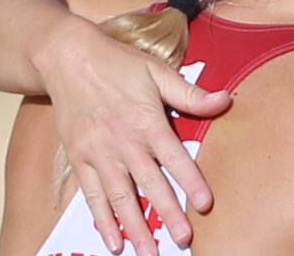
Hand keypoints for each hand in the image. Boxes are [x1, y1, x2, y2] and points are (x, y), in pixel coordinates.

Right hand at [33, 16, 230, 253]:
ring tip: (149, 252)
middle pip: (149, 184)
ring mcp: (99, 153)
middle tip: (183, 240)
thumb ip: (190, 93)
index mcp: (147, 121)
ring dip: (135, 228)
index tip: (205, 203)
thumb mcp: (158, 72)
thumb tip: (225, 100)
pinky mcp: (80, 159)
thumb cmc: (118, 63)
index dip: (190, 181)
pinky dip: (103, 220)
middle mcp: (123, 142)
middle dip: (167, 215)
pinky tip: (114, 242)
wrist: (68, 57)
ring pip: (121, 197)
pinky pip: (93, 196)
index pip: (174, 157)